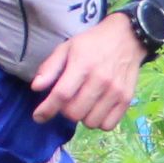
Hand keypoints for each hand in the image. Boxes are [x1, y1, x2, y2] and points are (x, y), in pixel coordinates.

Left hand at [29, 14, 146, 130]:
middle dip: (65, 111)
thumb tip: (36, 87)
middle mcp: (100, 80)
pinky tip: (97, 110)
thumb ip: (50, 67)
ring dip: (83, 117)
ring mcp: (115, 91)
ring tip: (84, 104)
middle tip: (68, 101)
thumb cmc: (93, 43)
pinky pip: (108, 125)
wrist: (127, 37)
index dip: (47, 109)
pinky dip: (99, 122)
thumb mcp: (67, 48)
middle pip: (75, 113)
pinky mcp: (126, 99)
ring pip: (91, 122)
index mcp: (82, 65)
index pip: (62, 94)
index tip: (38, 117)